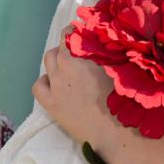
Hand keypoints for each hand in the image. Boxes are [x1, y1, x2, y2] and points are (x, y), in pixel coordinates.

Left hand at [32, 27, 120, 158]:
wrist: (115, 132)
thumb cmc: (124, 99)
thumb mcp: (120, 68)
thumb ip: (110, 52)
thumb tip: (107, 40)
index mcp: (83, 55)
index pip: (72, 32)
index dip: (78, 30)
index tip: (84, 32)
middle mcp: (65, 66)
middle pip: (60, 46)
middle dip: (68, 45)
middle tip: (81, 52)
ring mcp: (55, 85)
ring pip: (49, 61)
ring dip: (57, 59)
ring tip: (69, 67)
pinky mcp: (50, 103)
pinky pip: (39, 85)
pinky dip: (45, 80)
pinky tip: (55, 84)